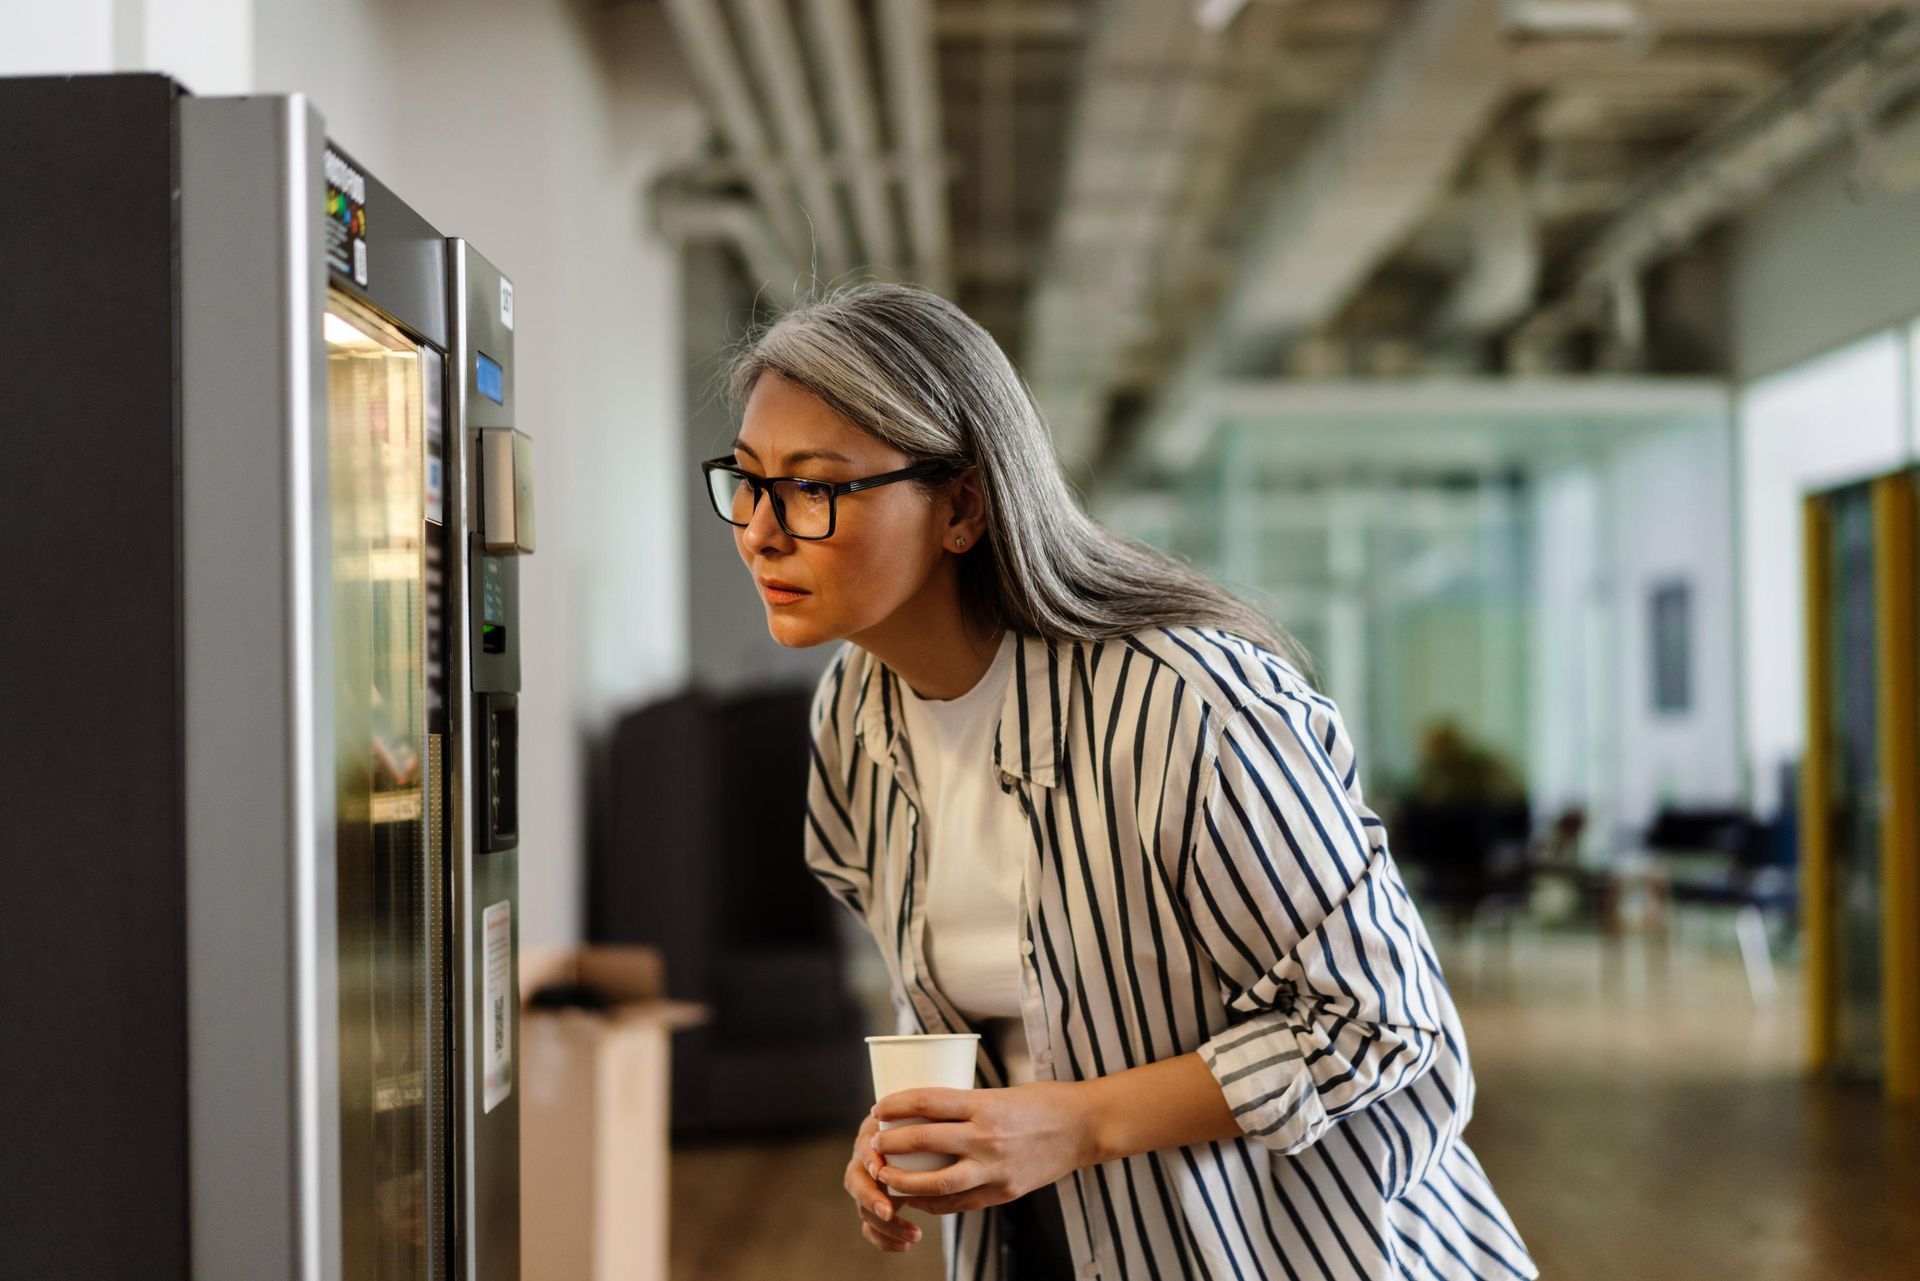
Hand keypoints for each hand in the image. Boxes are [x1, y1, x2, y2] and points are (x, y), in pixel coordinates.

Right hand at [844, 1108, 924, 1253]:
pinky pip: (870, 1226)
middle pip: (855, 1180)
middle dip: (869, 1198)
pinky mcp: (874, 1205)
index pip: (864, 1145)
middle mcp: (866, 1160)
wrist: (932, 1142)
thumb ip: (938, 1120)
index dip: (869, 1157)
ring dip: (884, 1225)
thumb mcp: (933, 1118)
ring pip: (862, 1208)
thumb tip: (956, 1127)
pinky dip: (884, 1239)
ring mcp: (868, 1184)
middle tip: (888, 1211)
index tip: (881, 1169)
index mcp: (874, 1134)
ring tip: (914, 1235)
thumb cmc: (933, 1124)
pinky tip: (905, 1246)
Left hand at [870, 1082, 1097, 1215]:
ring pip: (937, 1181)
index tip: (878, 1107)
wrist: (1086, 1127)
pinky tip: (917, 1198)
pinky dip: (933, 1201)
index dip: (896, 1105)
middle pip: (924, 1141)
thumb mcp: (1002, 1092)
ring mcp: (995, 1168)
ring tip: (886, 1176)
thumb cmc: (1044, 1101)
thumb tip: (925, 1112)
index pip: (927, 1101)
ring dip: (904, 1181)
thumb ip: (967, 1105)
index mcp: (985, 1104)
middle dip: (892, 1143)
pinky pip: (959, 1202)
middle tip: (875, 1142)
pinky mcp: (1004, 1192)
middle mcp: (987, 1137)